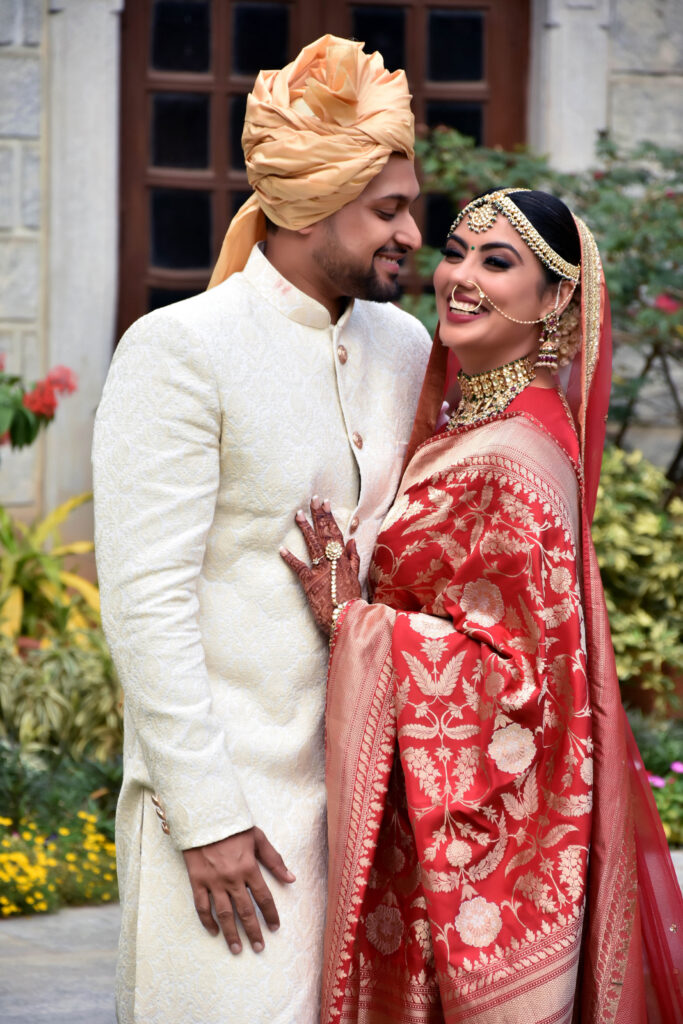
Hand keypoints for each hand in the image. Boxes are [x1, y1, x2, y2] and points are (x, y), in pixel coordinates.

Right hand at [182, 826, 294, 954]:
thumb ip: (274, 860)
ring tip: (237, 949)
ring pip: (224, 913)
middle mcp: (232, 878)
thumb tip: (291, 878)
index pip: (264, 897)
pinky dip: (207, 920)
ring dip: (231, 933)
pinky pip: (202, 906)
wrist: (204, 817)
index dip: (271, 914)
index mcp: (249, 867)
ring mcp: (213, 881)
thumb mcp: (258, 838)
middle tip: (259, 948)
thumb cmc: (233, 826)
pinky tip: (214, 931)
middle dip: (254, 931)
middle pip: (245, 911)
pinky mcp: (197, 881)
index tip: (275, 927)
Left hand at [280, 495, 360, 635]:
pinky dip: (290, 558)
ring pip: (313, 546)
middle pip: (325, 535)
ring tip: (298, 515)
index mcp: (343, 561)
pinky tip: (281, 549)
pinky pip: (299, 568)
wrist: (348, 619)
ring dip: (306, 529)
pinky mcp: (310, 583)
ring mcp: (321, 571)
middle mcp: (332, 562)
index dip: (330, 518)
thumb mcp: (357, 578)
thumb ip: (353, 559)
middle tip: (313, 500)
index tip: (325, 503)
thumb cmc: (353, 602)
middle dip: (318, 516)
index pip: (336, 534)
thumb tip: (351, 541)